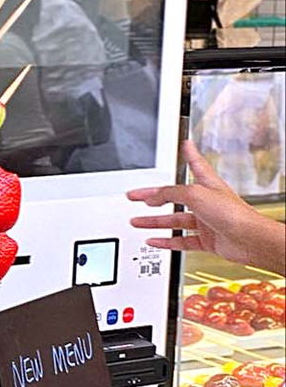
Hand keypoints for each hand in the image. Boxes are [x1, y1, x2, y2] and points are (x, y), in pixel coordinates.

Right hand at [127, 141, 285, 273]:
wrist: (249, 239)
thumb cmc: (233, 213)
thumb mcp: (195, 194)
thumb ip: (171, 193)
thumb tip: (154, 196)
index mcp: (208, 185)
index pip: (196, 165)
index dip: (189, 154)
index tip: (184, 145)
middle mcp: (207, 202)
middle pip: (174, 197)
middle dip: (154, 196)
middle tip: (137, 196)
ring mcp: (207, 222)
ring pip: (175, 220)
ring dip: (154, 222)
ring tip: (137, 221)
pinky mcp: (207, 240)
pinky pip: (181, 240)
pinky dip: (166, 241)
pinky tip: (154, 241)